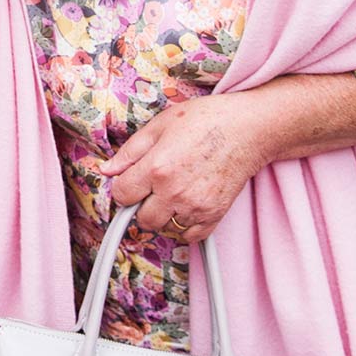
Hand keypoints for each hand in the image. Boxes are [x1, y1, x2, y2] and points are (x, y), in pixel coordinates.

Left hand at [99, 93, 270, 244]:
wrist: (248, 129)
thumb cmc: (206, 120)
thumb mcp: (159, 125)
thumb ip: (130, 151)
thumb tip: (106, 170)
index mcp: (156, 168)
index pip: (122, 195)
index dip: (124, 187)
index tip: (132, 181)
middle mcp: (174, 192)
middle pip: (141, 219)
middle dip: (141, 204)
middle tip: (153, 187)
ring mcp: (196, 207)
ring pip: (165, 228)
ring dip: (164, 215)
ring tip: (173, 192)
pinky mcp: (215, 215)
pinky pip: (190, 236)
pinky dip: (185, 225)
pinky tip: (187, 204)